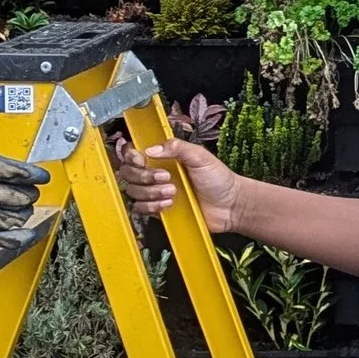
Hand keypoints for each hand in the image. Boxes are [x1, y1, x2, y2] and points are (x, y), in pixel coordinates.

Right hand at [0, 139, 42, 247]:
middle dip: (25, 196)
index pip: (4, 167)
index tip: (39, 176)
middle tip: (31, 195)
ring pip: (3, 218)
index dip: (26, 172)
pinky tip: (20, 235)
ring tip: (24, 213)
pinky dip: (9, 238)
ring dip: (19, 216)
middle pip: (9, 194)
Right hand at [111, 134, 242, 234]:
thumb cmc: (219, 179)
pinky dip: (152, 206)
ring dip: (151, 192)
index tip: (142, 160)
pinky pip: (141, 208)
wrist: (230, 205)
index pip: (134, 153)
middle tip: (166, 177)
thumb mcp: (200, 156)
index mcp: (164, 157)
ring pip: (134, 191)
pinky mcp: (159, 210)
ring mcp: (156, 192)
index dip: (131, 156)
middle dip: (144, 175)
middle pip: (128, 173)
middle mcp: (155, 173)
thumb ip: (177, 147)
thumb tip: (152, 149)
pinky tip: (169, 204)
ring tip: (173, 192)